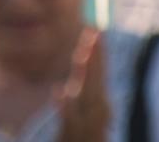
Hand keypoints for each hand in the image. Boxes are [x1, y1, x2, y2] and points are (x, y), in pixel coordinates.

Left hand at [55, 27, 106, 141]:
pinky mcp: (74, 139)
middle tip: (95, 31)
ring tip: (84, 54)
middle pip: (97, 82)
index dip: (98, 53)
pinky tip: (60, 93)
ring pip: (88, 100)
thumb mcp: (79, 124)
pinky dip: (67, 110)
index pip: (98, 76)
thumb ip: (76, 104)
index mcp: (96, 109)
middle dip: (97, 57)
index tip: (95, 28)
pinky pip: (70, 124)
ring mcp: (86, 129)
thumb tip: (66, 87)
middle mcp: (95, 117)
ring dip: (86, 77)